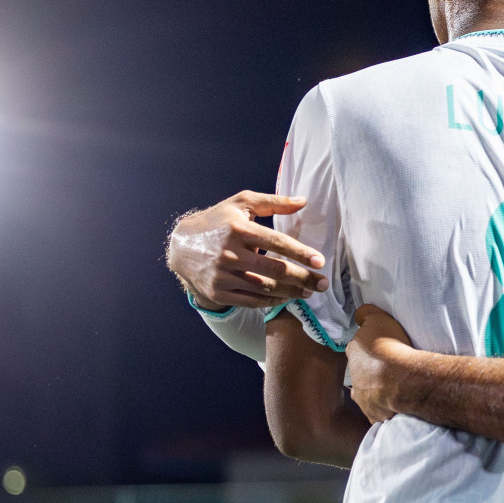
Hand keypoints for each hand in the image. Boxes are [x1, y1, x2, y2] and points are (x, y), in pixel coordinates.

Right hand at [167, 191, 326, 309]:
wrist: (180, 245)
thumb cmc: (218, 221)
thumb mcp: (241, 204)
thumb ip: (273, 202)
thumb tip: (303, 201)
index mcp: (238, 230)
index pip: (275, 242)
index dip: (300, 253)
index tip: (319, 261)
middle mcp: (229, 254)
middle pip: (274, 270)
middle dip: (303, 278)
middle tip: (323, 283)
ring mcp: (222, 275)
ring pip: (264, 288)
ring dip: (291, 292)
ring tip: (310, 291)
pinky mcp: (217, 291)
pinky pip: (251, 301)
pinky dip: (272, 301)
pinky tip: (288, 298)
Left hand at [345, 305, 414, 423]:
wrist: (402, 379)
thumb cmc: (390, 347)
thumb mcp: (378, 319)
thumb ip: (367, 314)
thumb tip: (359, 314)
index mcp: (353, 354)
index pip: (357, 350)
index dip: (370, 350)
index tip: (381, 350)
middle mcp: (354, 378)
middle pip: (362, 374)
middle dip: (373, 372)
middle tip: (391, 369)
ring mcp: (363, 399)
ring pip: (368, 395)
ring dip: (378, 392)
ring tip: (396, 388)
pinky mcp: (375, 415)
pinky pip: (380, 412)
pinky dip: (387, 409)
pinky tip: (398, 405)